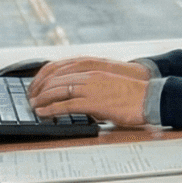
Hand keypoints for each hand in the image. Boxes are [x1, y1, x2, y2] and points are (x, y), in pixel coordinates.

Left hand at [28, 57, 150, 125]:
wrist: (150, 98)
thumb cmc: (134, 94)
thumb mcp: (110, 83)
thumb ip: (93, 86)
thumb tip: (80, 98)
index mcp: (93, 69)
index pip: (59, 69)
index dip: (44, 78)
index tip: (37, 86)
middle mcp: (89, 76)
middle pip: (54, 79)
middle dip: (39, 89)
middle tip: (31, 98)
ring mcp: (90, 89)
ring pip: (57, 91)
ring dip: (41, 99)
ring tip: (34, 106)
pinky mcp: (93, 103)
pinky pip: (65, 105)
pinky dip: (50, 109)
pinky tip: (43, 113)